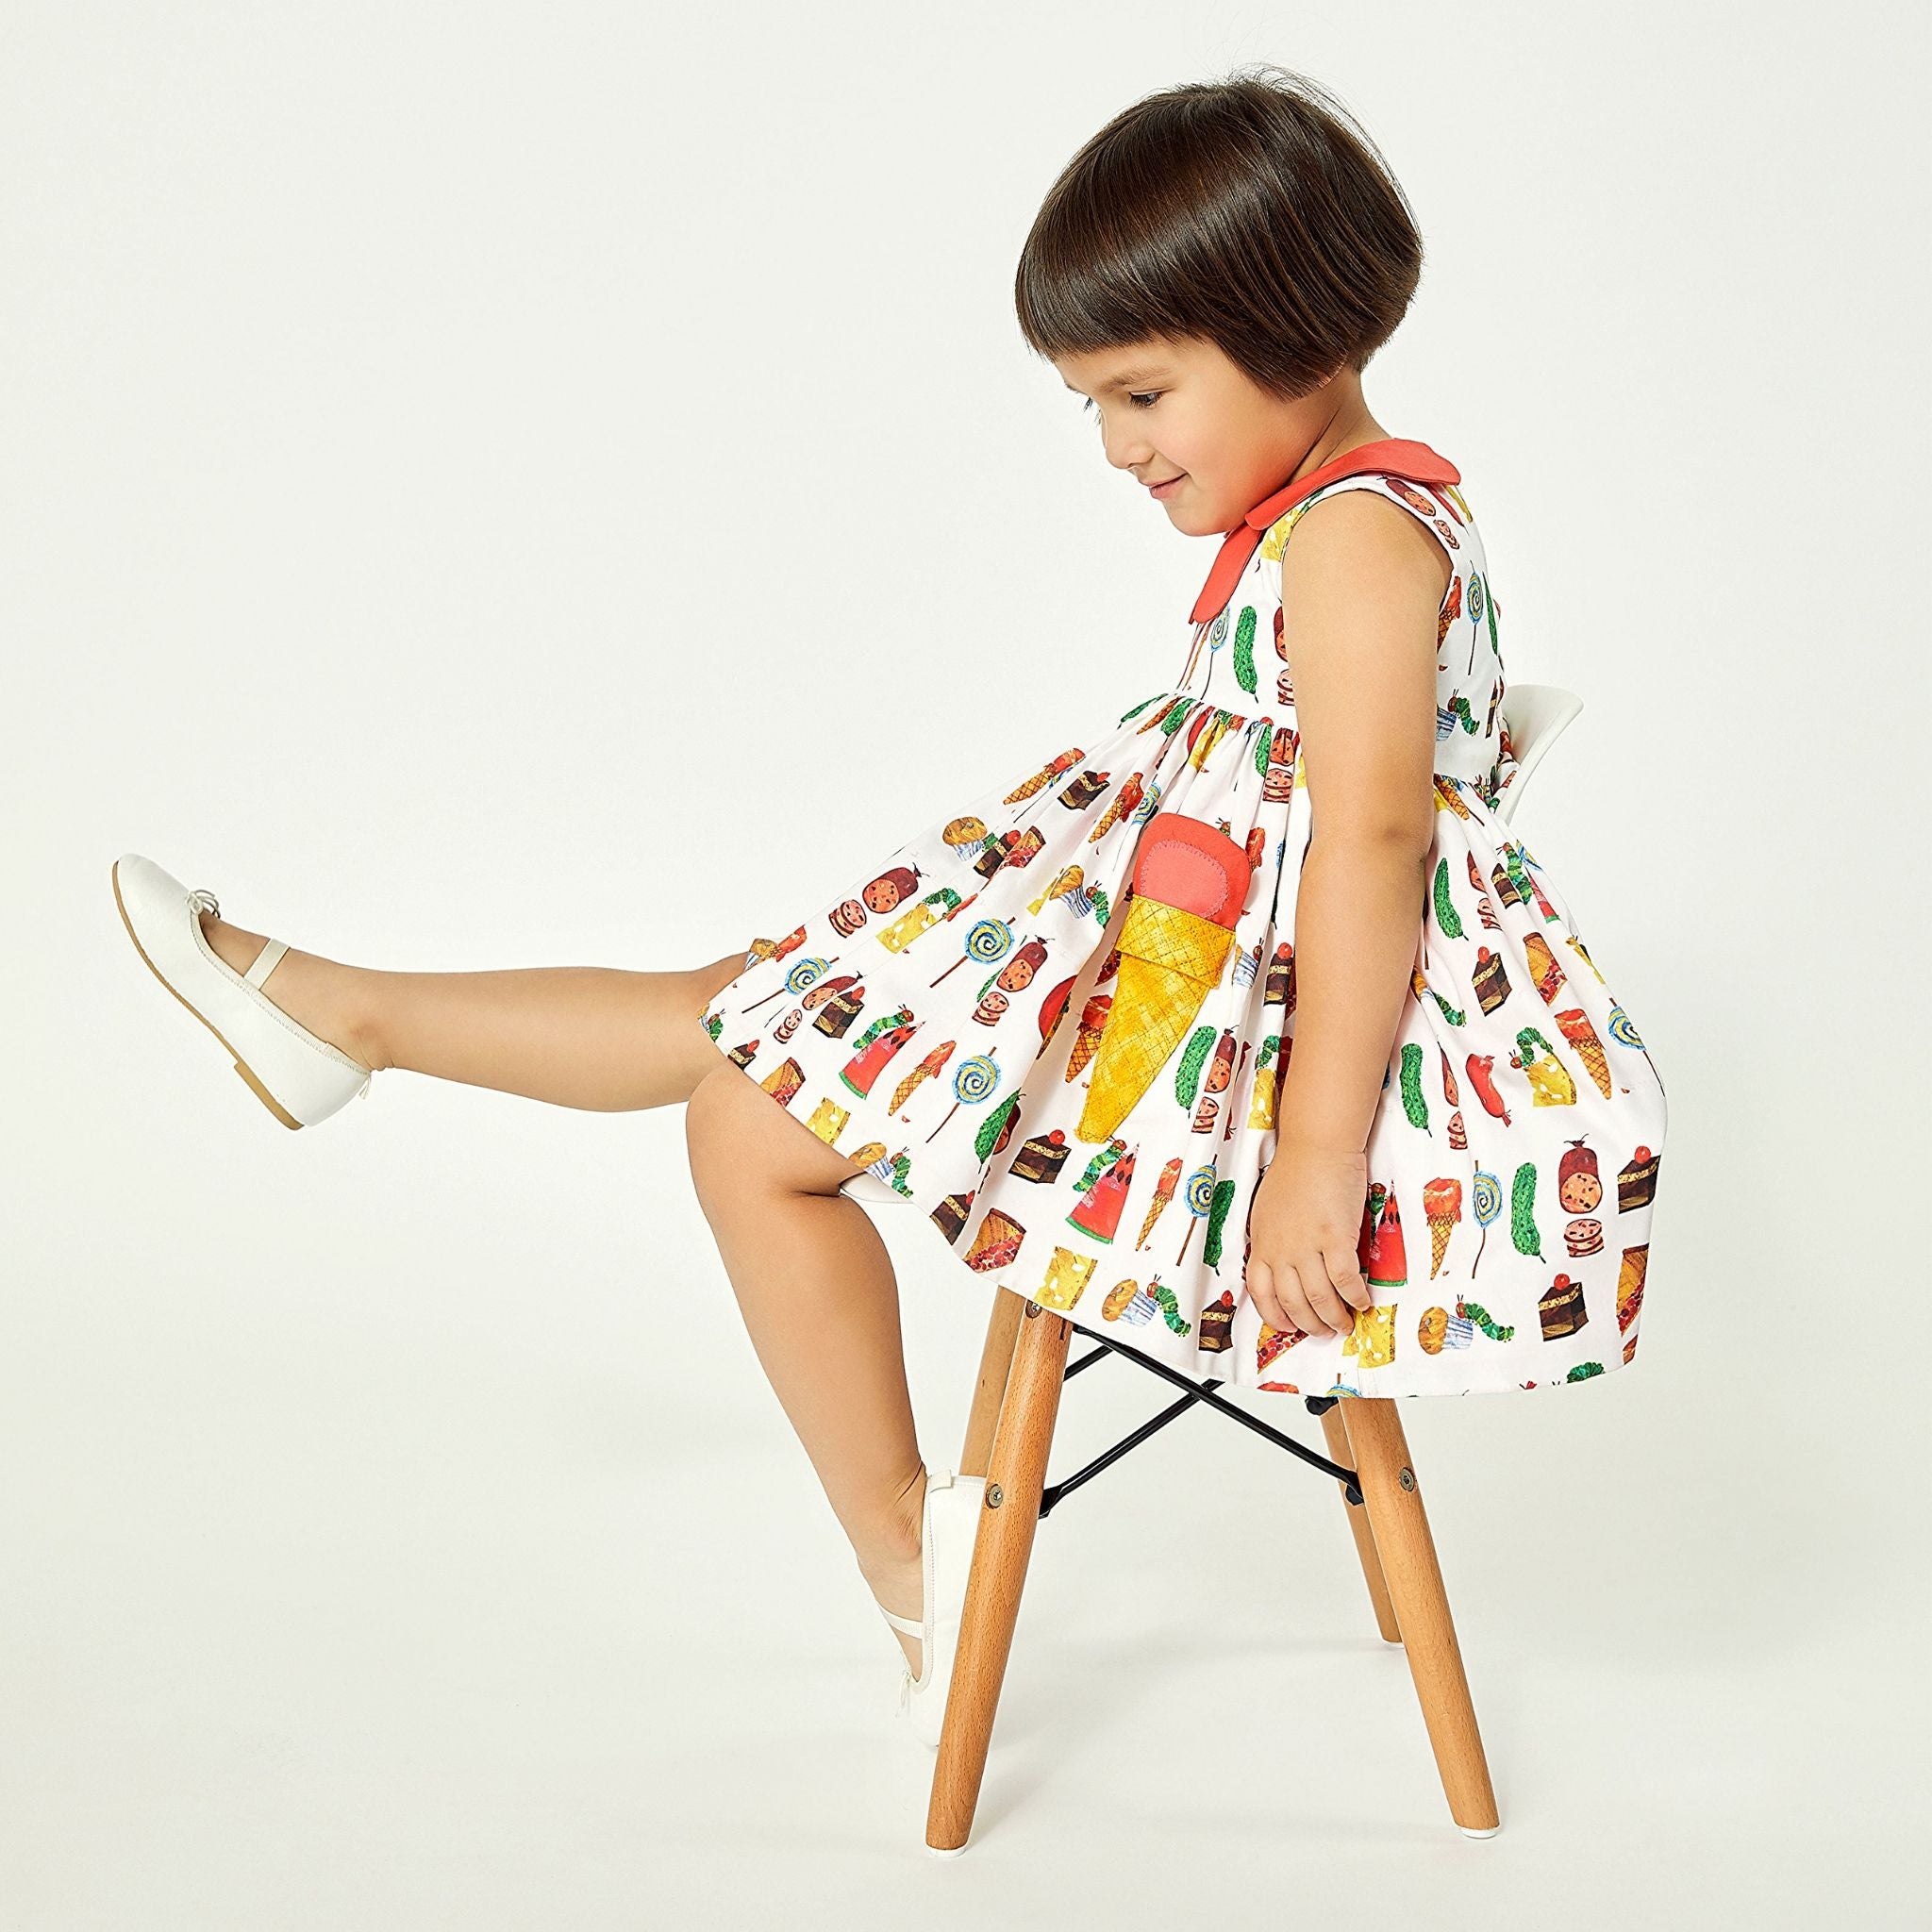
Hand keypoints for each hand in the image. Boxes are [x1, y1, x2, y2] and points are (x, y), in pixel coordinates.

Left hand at [1244, 1135, 1371, 1336]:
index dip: (1274, 1316)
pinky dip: (1355, 1298)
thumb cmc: (1296, 1171)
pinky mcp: (1335, 1238)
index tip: (1286, 1327)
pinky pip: (1345, 1281)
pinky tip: (1362, 1302)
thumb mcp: (1268, 1210)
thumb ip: (1273, 1240)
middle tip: (1321, 1332)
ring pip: (1319, 1299)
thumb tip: (1283, 1265)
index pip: (1260, 1293)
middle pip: (1292, 1303)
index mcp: (1262, 1242)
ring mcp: (1307, 1245)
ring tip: (1344, 1325)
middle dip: (1308, 1325)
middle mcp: (1281, 1249)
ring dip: (1334, 1319)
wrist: (1316, 1146)